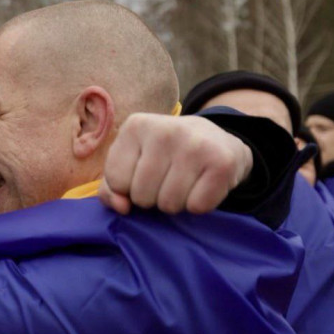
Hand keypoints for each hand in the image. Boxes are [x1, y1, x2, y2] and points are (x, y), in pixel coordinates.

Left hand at [99, 113, 253, 214]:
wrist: (217, 140)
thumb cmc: (164, 155)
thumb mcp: (131, 161)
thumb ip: (111, 188)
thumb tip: (121, 207)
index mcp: (136, 125)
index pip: (116, 180)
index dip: (128, 188)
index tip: (143, 173)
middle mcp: (164, 131)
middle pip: (142, 196)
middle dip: (152, 198)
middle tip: (167, 179)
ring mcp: (195, 144)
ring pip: (169, 204)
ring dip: (175, 203)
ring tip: (184, 182)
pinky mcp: (222, 162)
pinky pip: (197, 207)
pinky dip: (199, 205)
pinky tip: (202, 185)